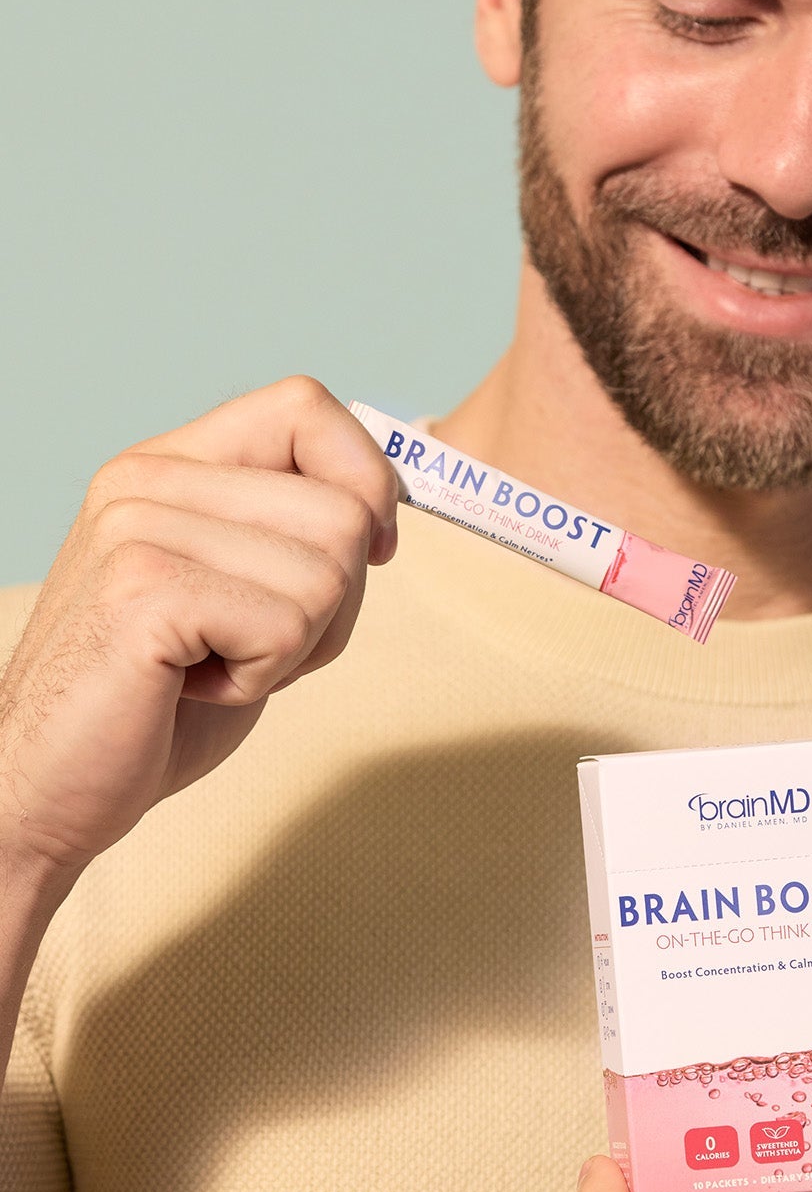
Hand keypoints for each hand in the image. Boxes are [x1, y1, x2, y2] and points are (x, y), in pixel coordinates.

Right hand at [0, 375, 397, 890]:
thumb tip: (385, 507)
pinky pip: (289, 625)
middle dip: (338, 605)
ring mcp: (140, 527)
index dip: (365, 477)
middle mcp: (149, 479)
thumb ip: (296, 537)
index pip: (305, 405)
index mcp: (171, 465)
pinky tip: (192, 687)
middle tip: (253, 646)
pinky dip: (263, 676)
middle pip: (344, 510)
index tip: (371, 551)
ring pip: (330, 572)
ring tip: (215, 665)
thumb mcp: (241, 595)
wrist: (47, 786)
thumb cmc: (157, 702)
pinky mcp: (144, 591)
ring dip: (299, 647)